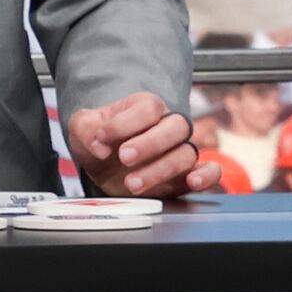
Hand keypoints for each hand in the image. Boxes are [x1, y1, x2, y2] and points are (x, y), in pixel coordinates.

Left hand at [68, 92, 218, 197]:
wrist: (102, 166)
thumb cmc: (98, 140)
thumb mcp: (82, 128)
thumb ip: (86, 129)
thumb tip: (99, 145)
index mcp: (145, 107)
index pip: (148, 108)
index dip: (125, 123)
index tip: (101, 137)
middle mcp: (168, 126)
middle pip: (175, 127)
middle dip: (149, 144)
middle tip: (123, 157)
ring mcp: (180, 150)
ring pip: (186, 154)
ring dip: (161, 170)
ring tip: (132, 184)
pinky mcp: (186, 175)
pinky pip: (209, 172)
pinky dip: (207, 176)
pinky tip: (193, 182)